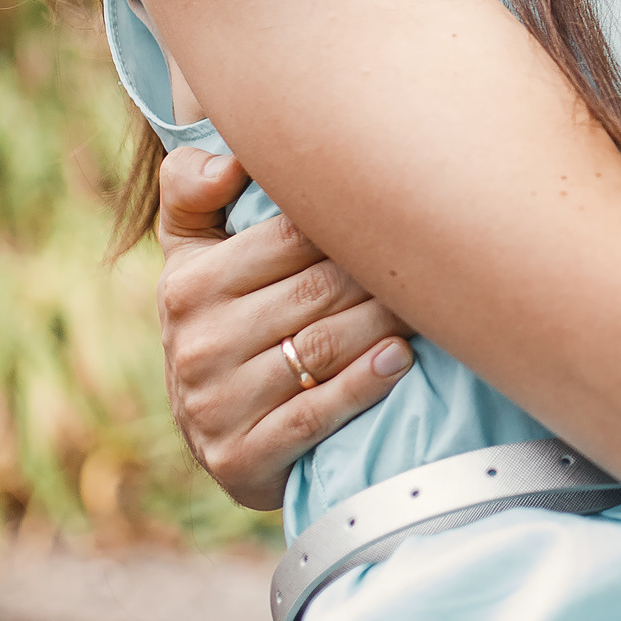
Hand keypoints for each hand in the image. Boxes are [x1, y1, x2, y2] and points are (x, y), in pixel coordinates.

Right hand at [155, 146, 415, 510]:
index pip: (290, 237)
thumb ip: (192, 189)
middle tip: (432, 261)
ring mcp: (215, 406)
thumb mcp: (193, 251)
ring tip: (429, 307)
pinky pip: (314, 414)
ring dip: (385, 323)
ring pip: (323, 348)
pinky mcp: (240, 458)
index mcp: (187, 283)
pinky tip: (399, 360)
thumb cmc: (223, 316)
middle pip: (317, 291)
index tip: (402, 214)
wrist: (219, 432)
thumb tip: (229, 162)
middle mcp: (195, 344)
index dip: (352, 224)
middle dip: (379, 274)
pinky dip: (363, 385)